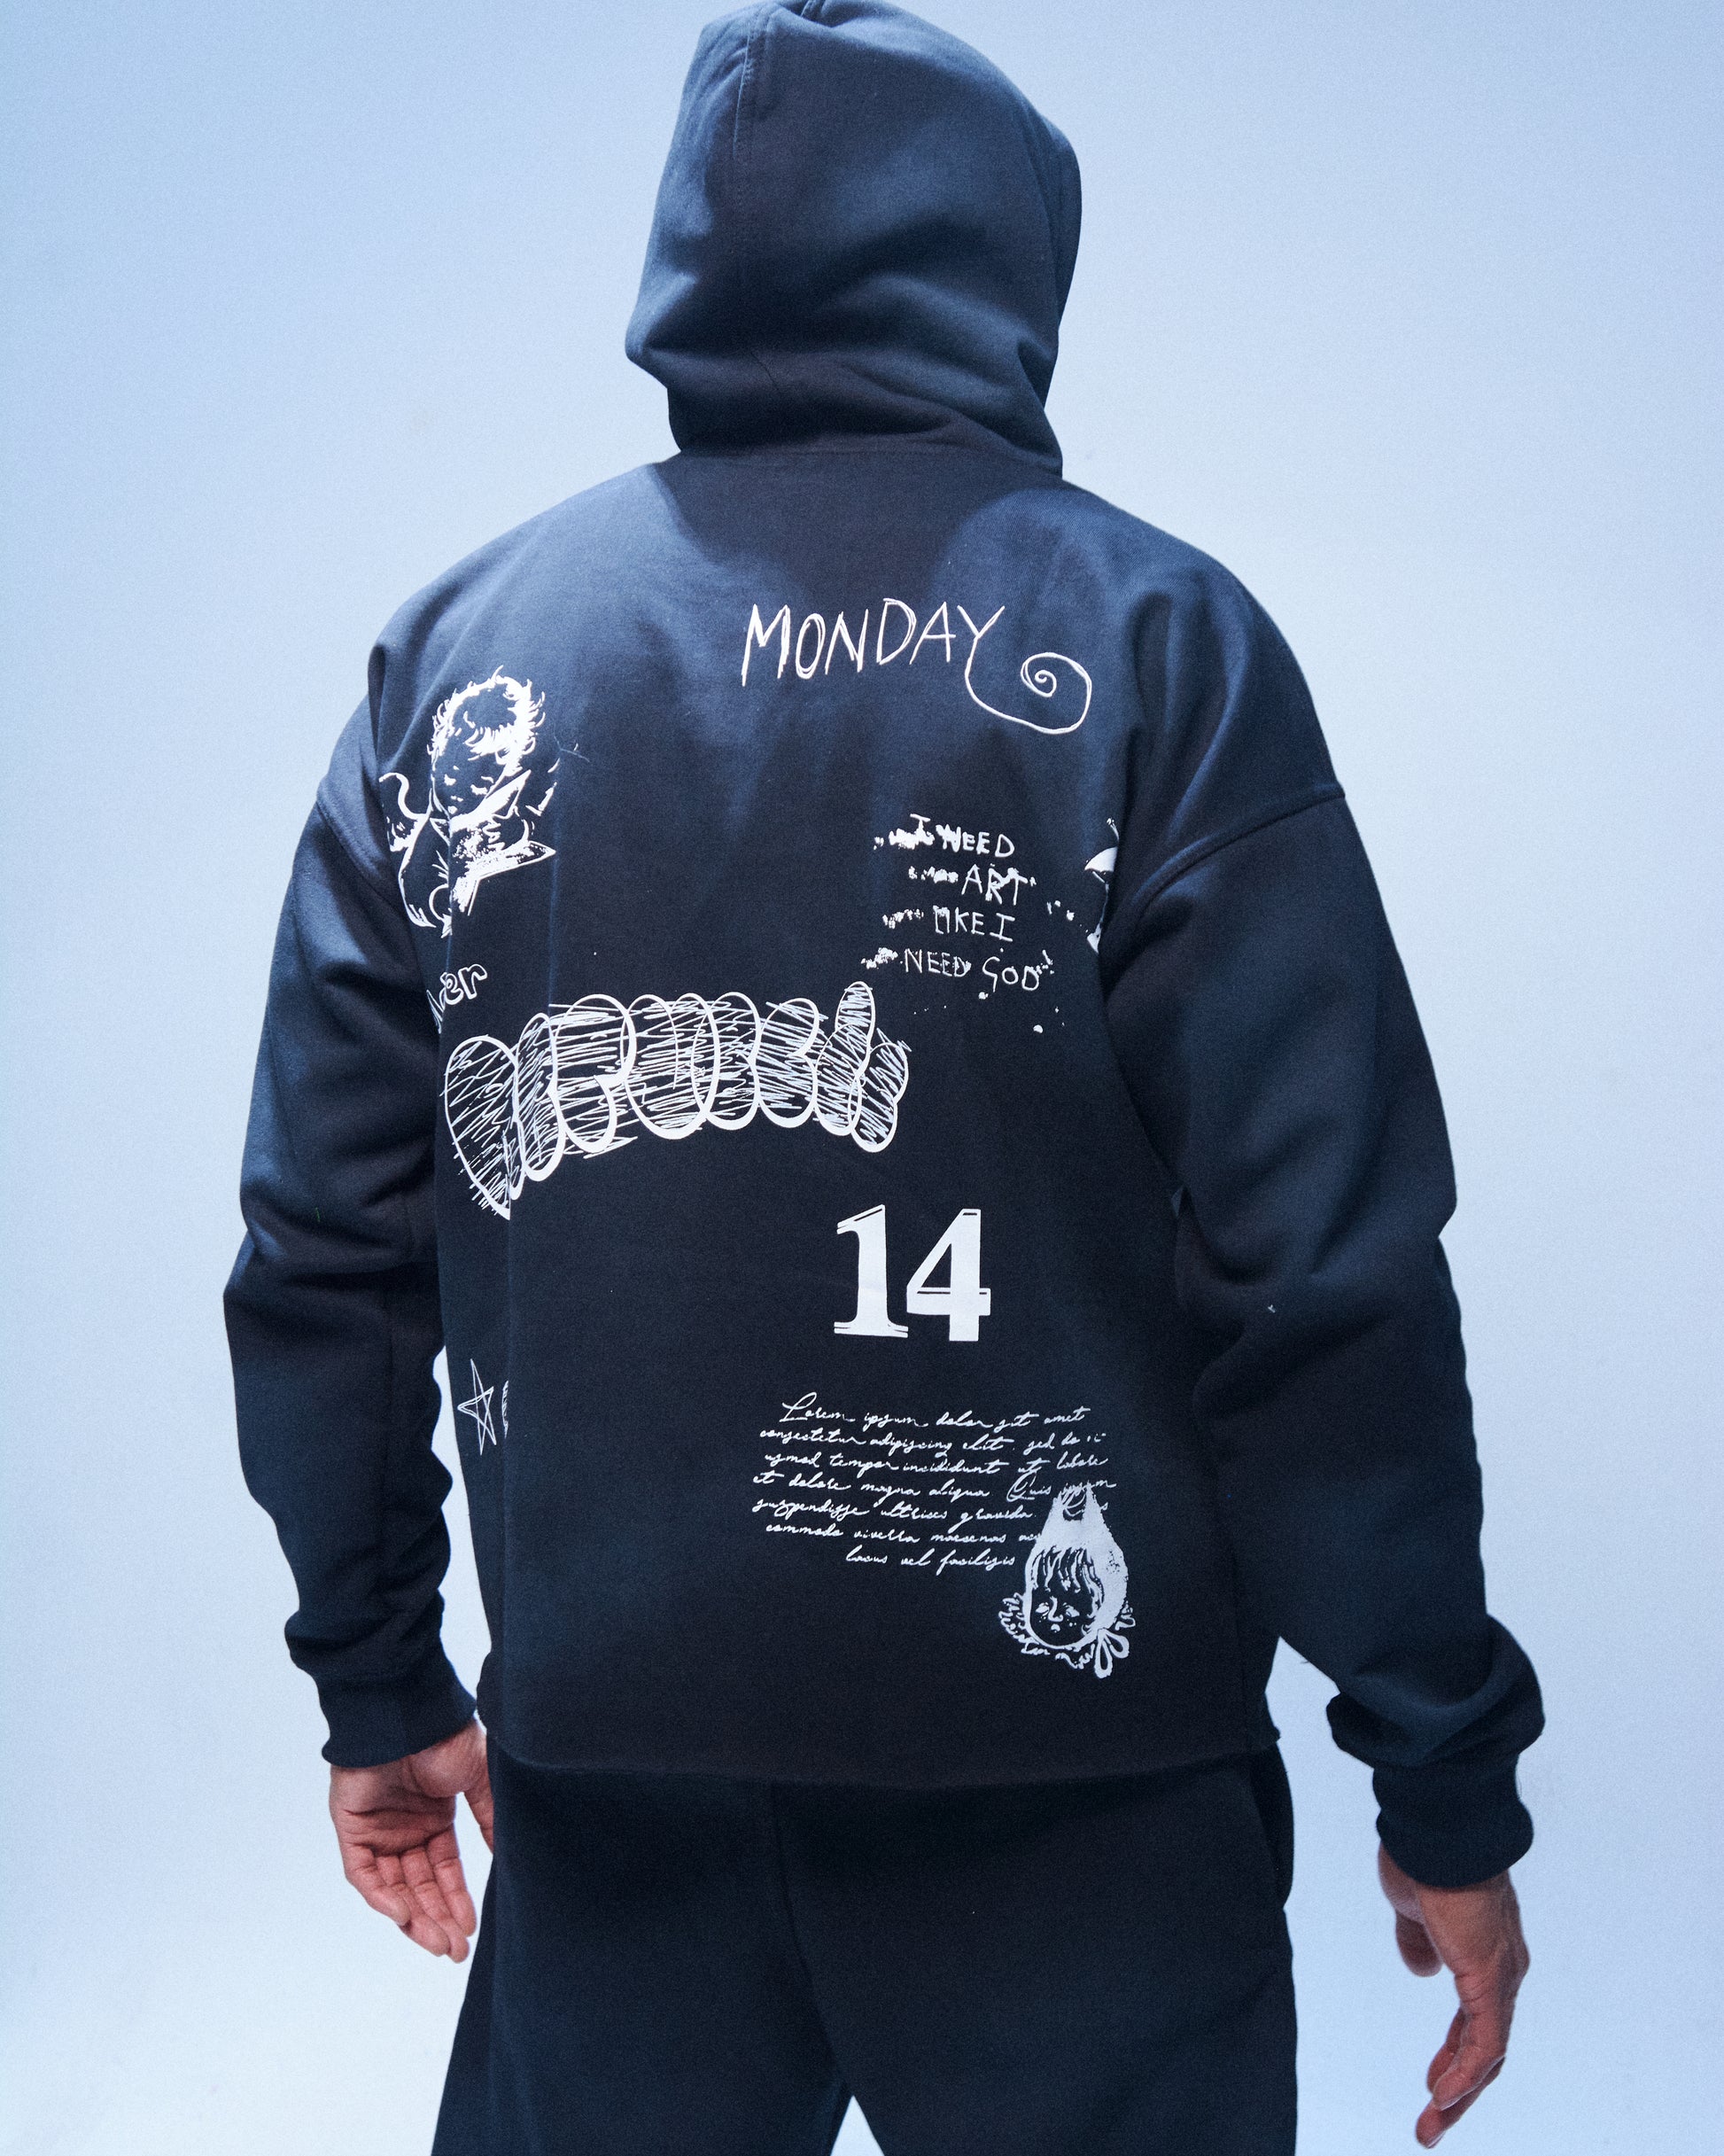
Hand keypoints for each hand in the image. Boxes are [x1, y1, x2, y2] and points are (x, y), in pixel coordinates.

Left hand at [330, 1719, 494, 1959]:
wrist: (406, 1712)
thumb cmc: (443, 1736)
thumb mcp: (478, 1780)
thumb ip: (490, 1818)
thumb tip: (508, 1856)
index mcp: (434, 1819)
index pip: (444, 1872)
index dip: (456, 1901)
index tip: (472, 1929)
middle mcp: (405, 1829)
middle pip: (419, 1887)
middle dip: (438, 1919)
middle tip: (455, 1950)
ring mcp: (377, 1831)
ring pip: (393, 1887)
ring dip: (413, 1917)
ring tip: (437, 1943)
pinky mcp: (351, 1829)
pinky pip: (364, 1873)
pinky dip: (381, 1896)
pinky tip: (404, 1914)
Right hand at [1378, 1845, 1528, 2146]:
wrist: (1438, 1829)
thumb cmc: (1423, 1856)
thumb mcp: (1413, 1908)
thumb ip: (1418, 1941)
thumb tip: (1423, 1968)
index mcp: (1484, 1952)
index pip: (1475, 2020)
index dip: (1455, 2056)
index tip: (1433, 2084)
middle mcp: (1502, 1969)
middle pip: (1487, 2046)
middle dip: (1458, 2088)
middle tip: (1433, 2120)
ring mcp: (1500, 1975)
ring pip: (1488, 2051)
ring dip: (1459, 2092)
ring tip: (1431, 2123)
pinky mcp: (1490, 1978)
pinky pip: (1484, 2041)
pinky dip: (1465, 2072)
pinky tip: (1443, 2095)